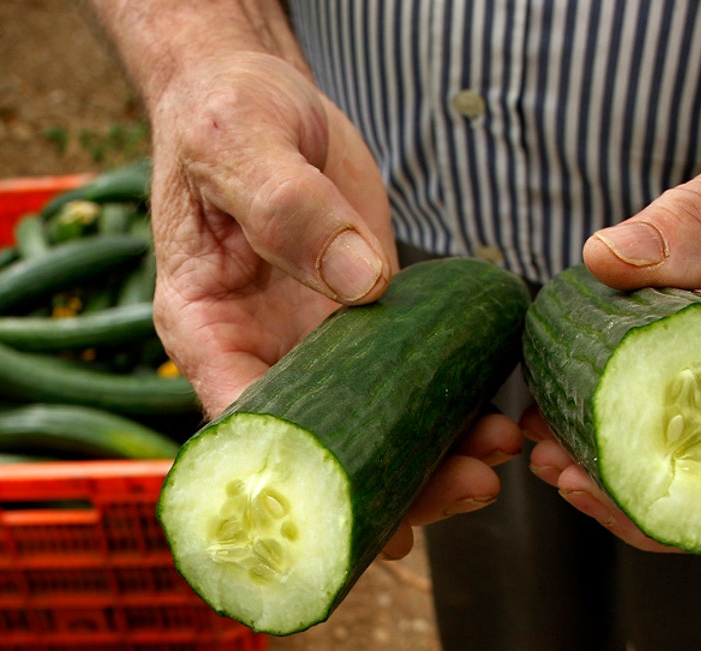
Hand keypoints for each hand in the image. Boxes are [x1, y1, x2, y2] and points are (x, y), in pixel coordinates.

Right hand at [143, 49, 522, 559]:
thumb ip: (288, 207)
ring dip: (427, 454)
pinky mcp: (359, 321)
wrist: (260, 94)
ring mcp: (310, 343)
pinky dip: (439, 404)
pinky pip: (398, 378)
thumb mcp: (242, 144)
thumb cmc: (227, 113)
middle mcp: (256, 351)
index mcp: (205, 325)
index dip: (302, 480)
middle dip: (389, 480)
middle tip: (468, 486)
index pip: (244, 427)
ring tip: (495, 460)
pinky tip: (487, 417)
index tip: (366, 506)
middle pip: (317, 448)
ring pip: (365, 425)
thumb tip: (361, 283)